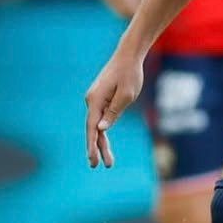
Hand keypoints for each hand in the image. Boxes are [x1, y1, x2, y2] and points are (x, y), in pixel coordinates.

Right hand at [85, 50, 144, 167]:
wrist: (128, 56)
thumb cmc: (130, 74)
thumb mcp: (127, 95)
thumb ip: (113, 112)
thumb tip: (101, 128)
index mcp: (95, 100)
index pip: (92, 127)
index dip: (92, 145)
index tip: (92, 159)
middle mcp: (92, 101)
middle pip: (93, 129)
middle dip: (96, 148)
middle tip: (98, 166)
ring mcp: (96, 100)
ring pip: (97, 125)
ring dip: (101, 142)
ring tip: (108, 161)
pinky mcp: (101, 99)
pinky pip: (101, 118)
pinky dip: (103, 131)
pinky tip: (105, 143)